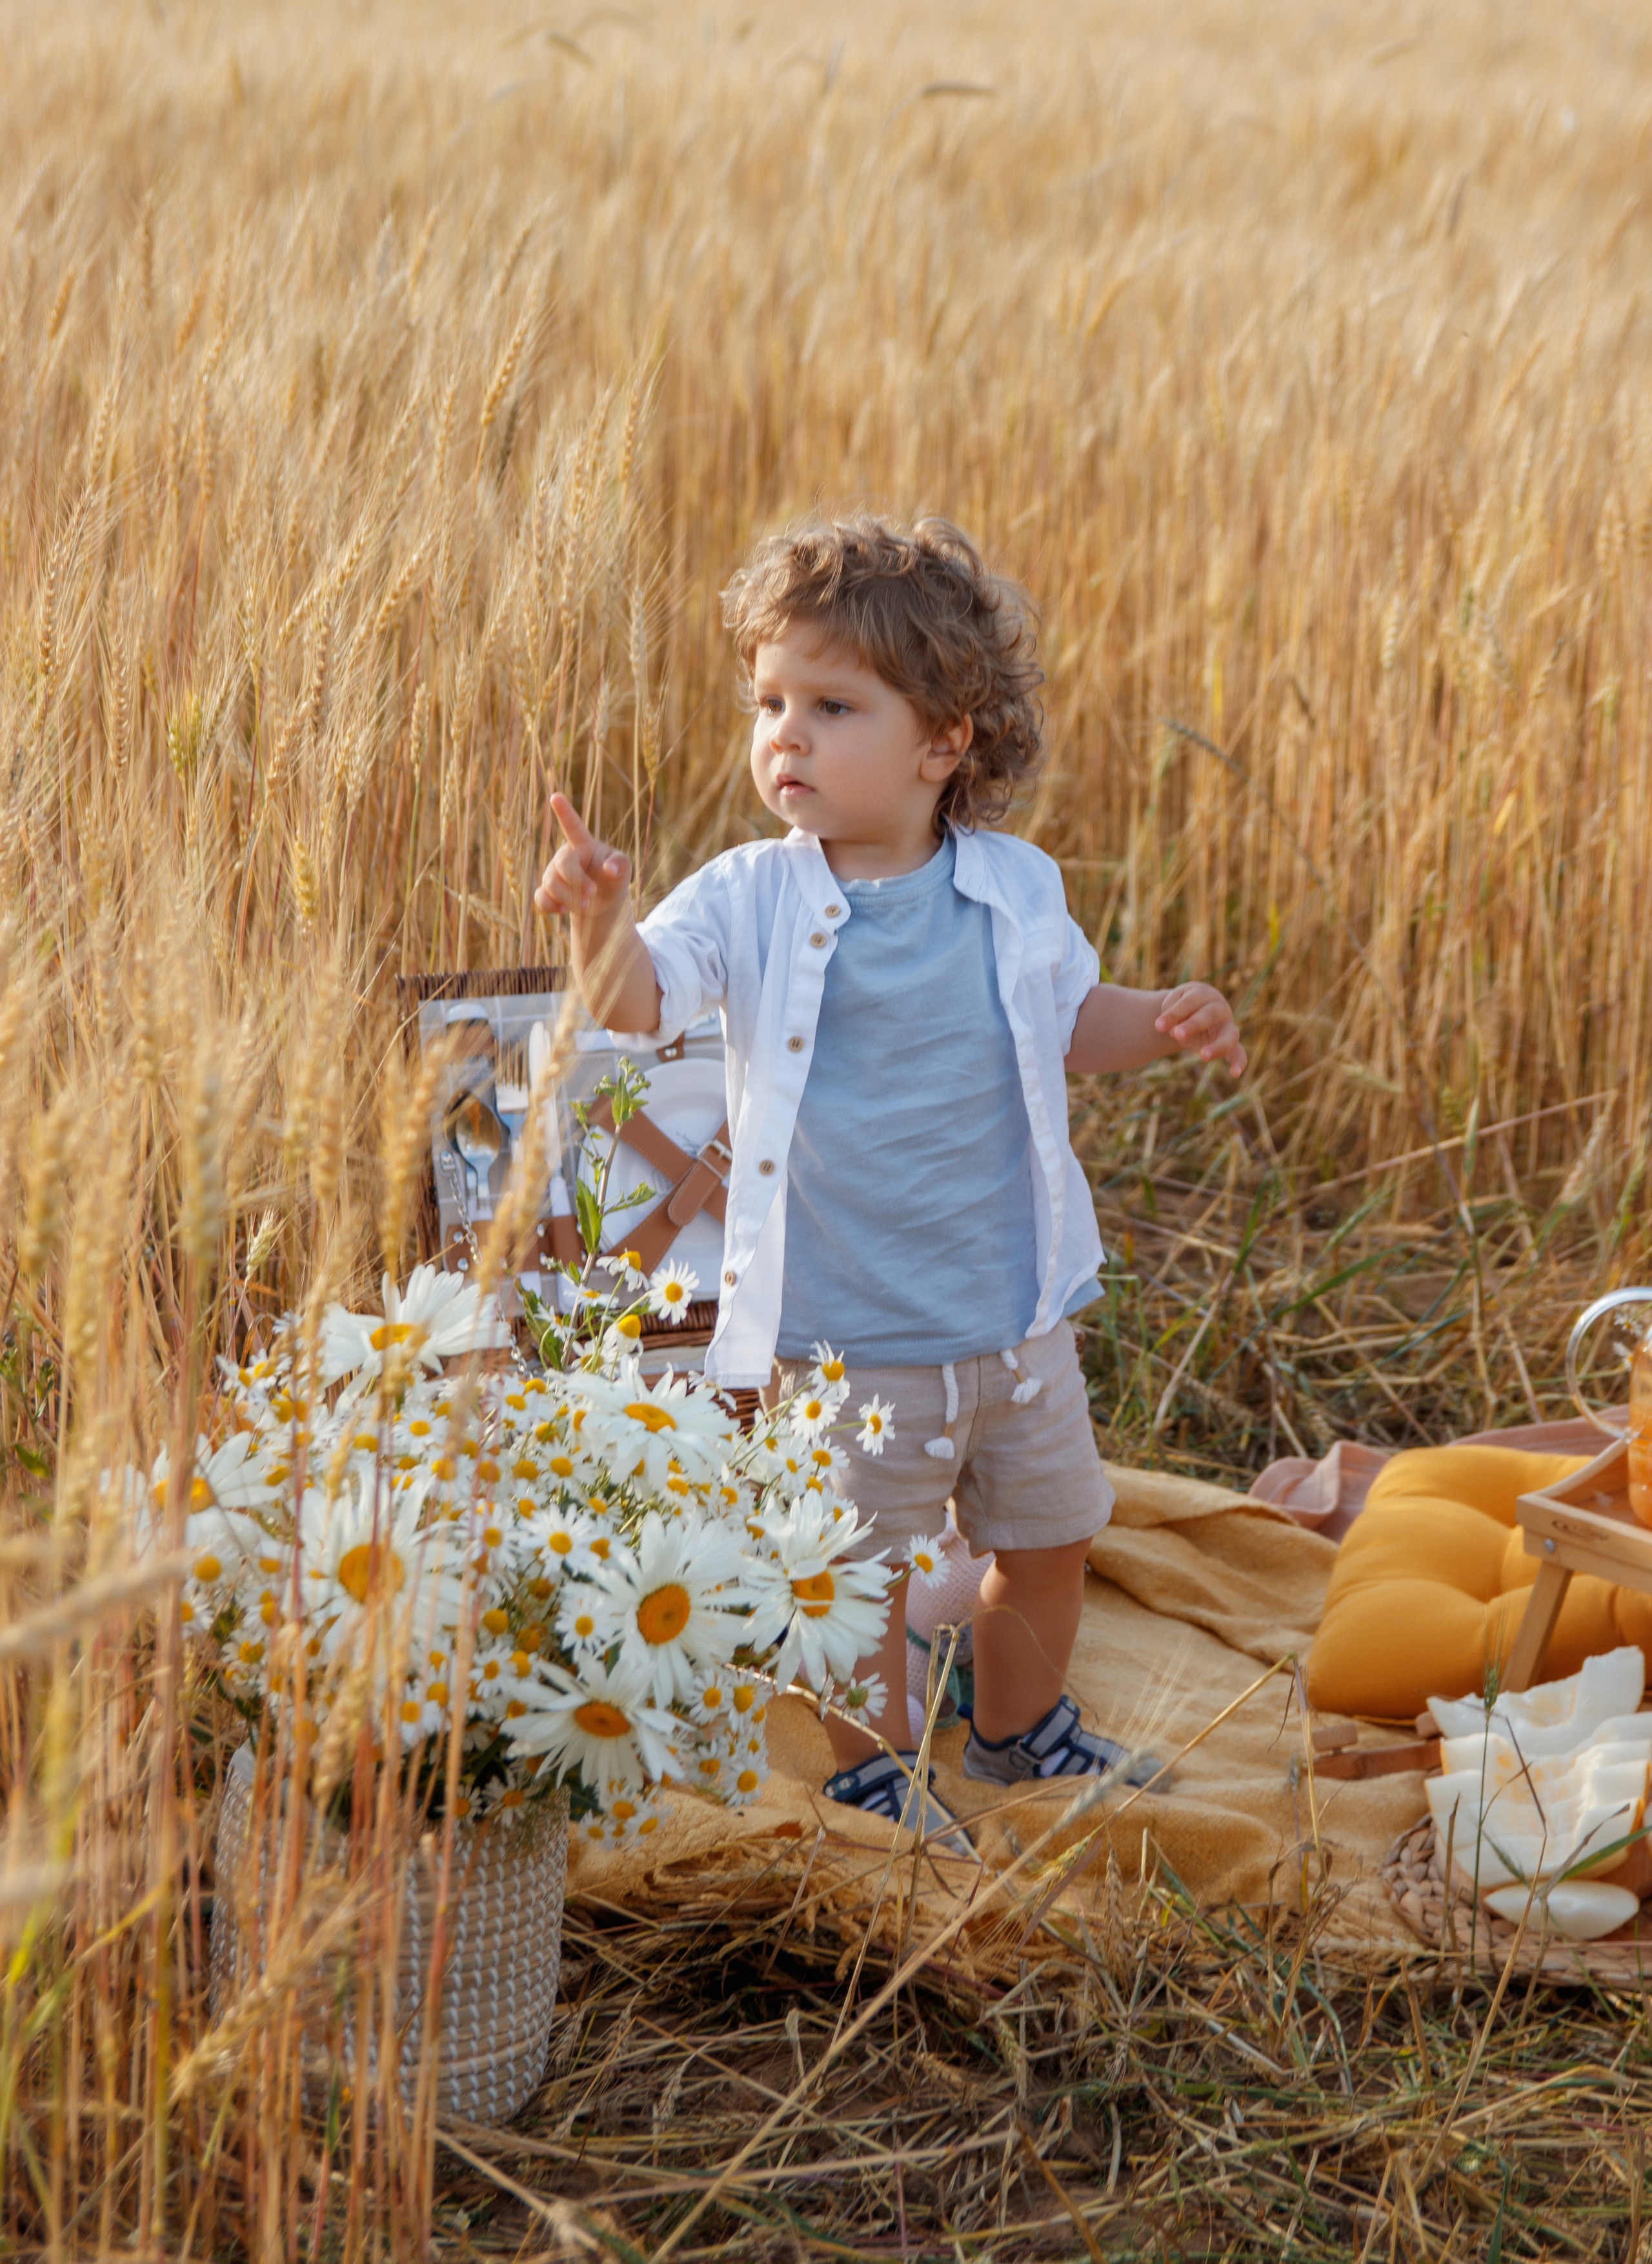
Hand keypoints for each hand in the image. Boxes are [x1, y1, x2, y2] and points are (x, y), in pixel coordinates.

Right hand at [535, 794, 631, 921]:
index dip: (565, 812)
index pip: (573, 826)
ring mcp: (553, 872)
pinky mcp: (546, 891)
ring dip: (569, 898)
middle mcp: (565, 855)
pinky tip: (564, 910)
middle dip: (577, 881)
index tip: (556, 796)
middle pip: (563, 865)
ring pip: (551, 884)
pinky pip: (540, 898)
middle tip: (592, 893)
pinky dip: (552, 907)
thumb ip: (620, 865)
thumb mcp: (623, 870)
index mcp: (584, 844)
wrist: (602, 902)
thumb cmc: (612, 878)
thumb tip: (610, 869)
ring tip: (587, 906)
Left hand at [1156, 983, 1246, 1078]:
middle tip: (1178, 1034)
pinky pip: (1238, 1052)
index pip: (1190, 1002)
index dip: (1174, 1013)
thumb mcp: (1173, 1007)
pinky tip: (1235, 1073)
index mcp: (1203, 994)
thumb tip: (1176, 1032)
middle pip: (1210, 1015)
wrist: (1192, 1011)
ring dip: (1217, 1046)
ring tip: (1204, 1056)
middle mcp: (1220, 1008)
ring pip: (1229, 1035)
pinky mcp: (1230, 1042)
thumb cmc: (1181, 1008)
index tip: (1158, 1025)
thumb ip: (1174, 1018)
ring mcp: (1227, 1026)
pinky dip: (1239, 1062)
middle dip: (1193, 1024)